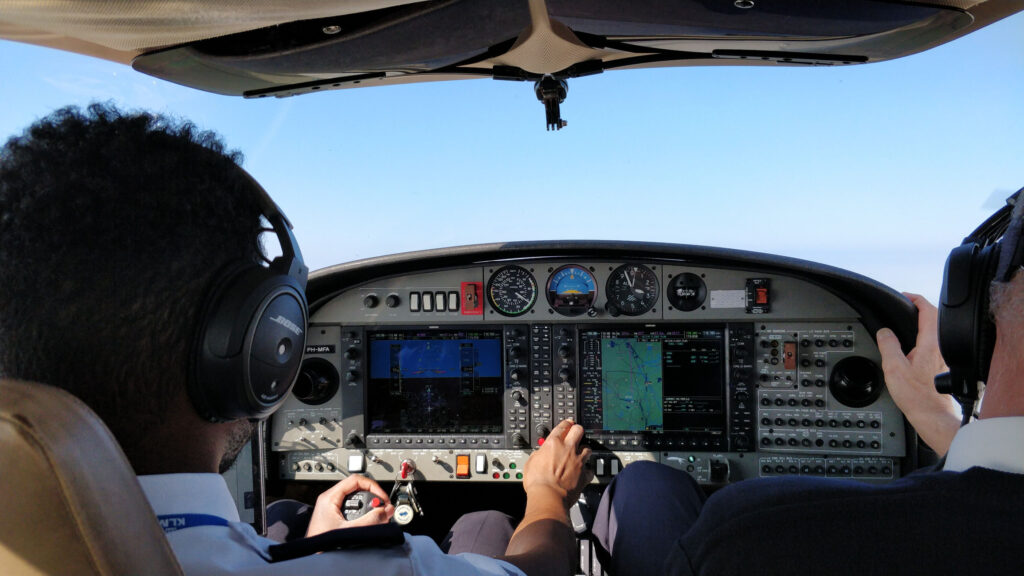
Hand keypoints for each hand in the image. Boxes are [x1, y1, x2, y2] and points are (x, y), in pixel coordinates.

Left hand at [305, 474, 393, 536]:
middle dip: (372, 498)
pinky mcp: (335, 516)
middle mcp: (330, 499)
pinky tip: (368, 521)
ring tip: (377, 516)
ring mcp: (332, 507)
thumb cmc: (322, 544)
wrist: (312, 557)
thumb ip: (370, 520)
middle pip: (357, 489)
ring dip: (369, 507)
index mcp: (330, 497)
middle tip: (382, 509)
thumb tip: (386, 511)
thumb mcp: (349, 530)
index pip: (356, 480)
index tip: (382, 498)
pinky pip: (352, 508)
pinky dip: (363, 513)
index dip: (372, 487)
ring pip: (356, 499)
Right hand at [522, 419, 592, 507]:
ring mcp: (578, 461)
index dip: (567, 423)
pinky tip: (584, 472)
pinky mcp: (584, 474)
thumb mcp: (530, 463)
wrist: (548, 496)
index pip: (563, 426)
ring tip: (580, 453)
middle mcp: (568, 449)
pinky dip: (588, 470)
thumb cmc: (537, 482)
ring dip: (584, 450)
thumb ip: (537, 455)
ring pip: (588, 448)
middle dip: (578, 430)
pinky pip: (590, 469)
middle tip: (576, 433)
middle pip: (579, 430)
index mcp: (553, 444)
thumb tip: (539, 454)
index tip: (568, 423)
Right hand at [876, 292, 960, 455]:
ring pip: (935, 331)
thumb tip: (884, 332)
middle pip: (934, 318)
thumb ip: (888, 345)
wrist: (932, 415)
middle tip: (904, 307)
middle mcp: (941, 347)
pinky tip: (913, 345)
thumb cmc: (917, 396)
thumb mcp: (894, 368)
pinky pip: (934, 343)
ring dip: (922, 323)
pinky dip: (924, 337)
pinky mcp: (943, 365)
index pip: (928, 311)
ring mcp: (944, 356)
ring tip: (907, 323)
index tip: (905, 296)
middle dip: (919, 309)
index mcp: (930, 343)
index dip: (915, 299)